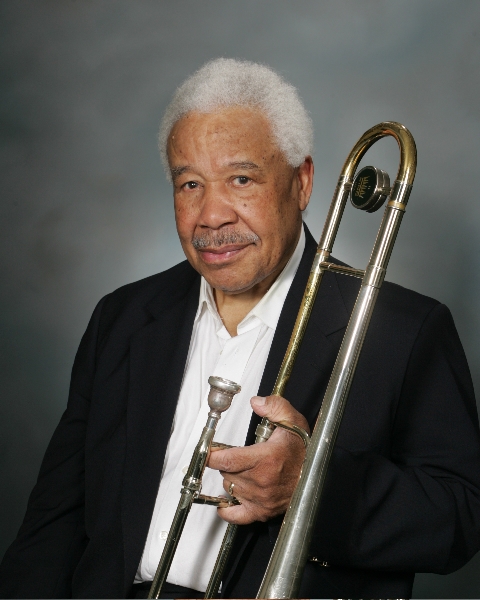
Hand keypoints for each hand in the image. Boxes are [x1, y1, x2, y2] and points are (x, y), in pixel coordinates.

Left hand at [207, 395, 309, 524]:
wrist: (317, 476)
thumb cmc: (304, 452)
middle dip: (227, 462)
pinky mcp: (262, 511)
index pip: (227, 459)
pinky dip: (228, 509)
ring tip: (243, 470)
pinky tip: (225, 502)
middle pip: (226, 472)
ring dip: (231, 479)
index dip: (212, 455)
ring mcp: (260, 499)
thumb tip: (257, 402)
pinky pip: (236, 515)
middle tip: (236, 455)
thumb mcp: (293, 421)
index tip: (207, 451)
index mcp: (265, 459)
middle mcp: (261, 481)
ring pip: (229, 488)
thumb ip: (275, 407)